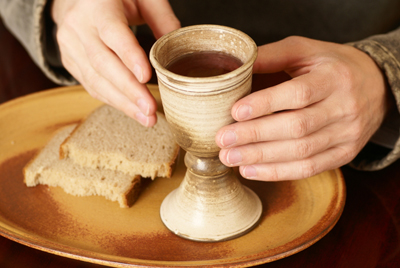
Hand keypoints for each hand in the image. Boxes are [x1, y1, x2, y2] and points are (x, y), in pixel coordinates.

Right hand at [51, 0, 179, 125]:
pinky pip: (91, 85)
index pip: (113, 34)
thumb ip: (161, 18)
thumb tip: (176, 51)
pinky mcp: (69, 61)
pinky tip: (131, 110)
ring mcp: (70, 45)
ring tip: (146, 118)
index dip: (129, 57)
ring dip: (122, 103)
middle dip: (129, 91)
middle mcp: (78, 26)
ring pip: (95, 80)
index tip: (147, 78)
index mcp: (97, 6)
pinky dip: (112, 100)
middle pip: (103, 64)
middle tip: (150, 109)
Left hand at [216, 36, 390, 180]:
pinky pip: (309, 168)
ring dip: (261, 158)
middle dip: (255, 136)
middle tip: (223, 140)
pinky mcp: (345, 154)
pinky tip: (250, 170)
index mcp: (334, 77)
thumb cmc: (333, 66)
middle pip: (297, 127)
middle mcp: (344, 108)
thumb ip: (274, 56)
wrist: (376, 86)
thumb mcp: (308, 51)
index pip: (298, 93)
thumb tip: (237, 66)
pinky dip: (277, 172)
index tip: (235, 111)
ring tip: (230, 157)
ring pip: (301, 152)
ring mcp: (347, 135)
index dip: (266, 103)